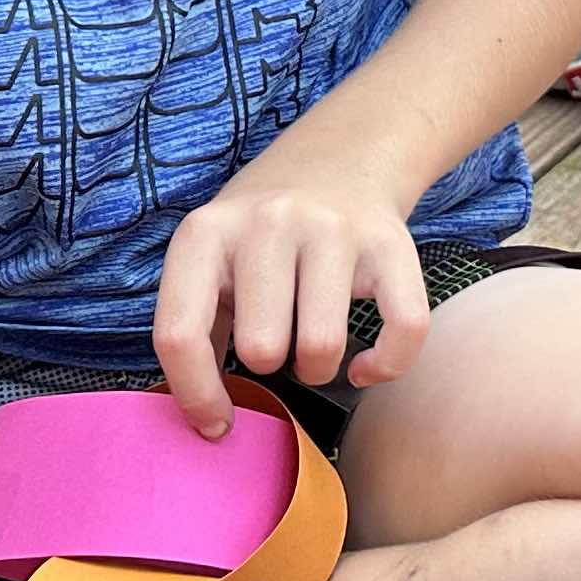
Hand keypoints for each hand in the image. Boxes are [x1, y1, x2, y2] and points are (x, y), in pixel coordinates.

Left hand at [154, 155, 433, 436]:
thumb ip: (197, 328)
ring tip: (312, 347)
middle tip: (277, 343)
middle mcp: (270, 222)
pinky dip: (383, 367)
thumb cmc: (262, 232)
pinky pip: (401, 330)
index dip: (195, 396)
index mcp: (206, 233)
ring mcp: (334, 229)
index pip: (179, 334)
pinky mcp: (391, 242)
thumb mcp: (210, 260)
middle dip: (270, 365)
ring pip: (322, 346)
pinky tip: (365, 368)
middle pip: (262, 349)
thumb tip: (202, 420)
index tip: (216, 424)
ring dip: (317, 367)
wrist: (341, 155)